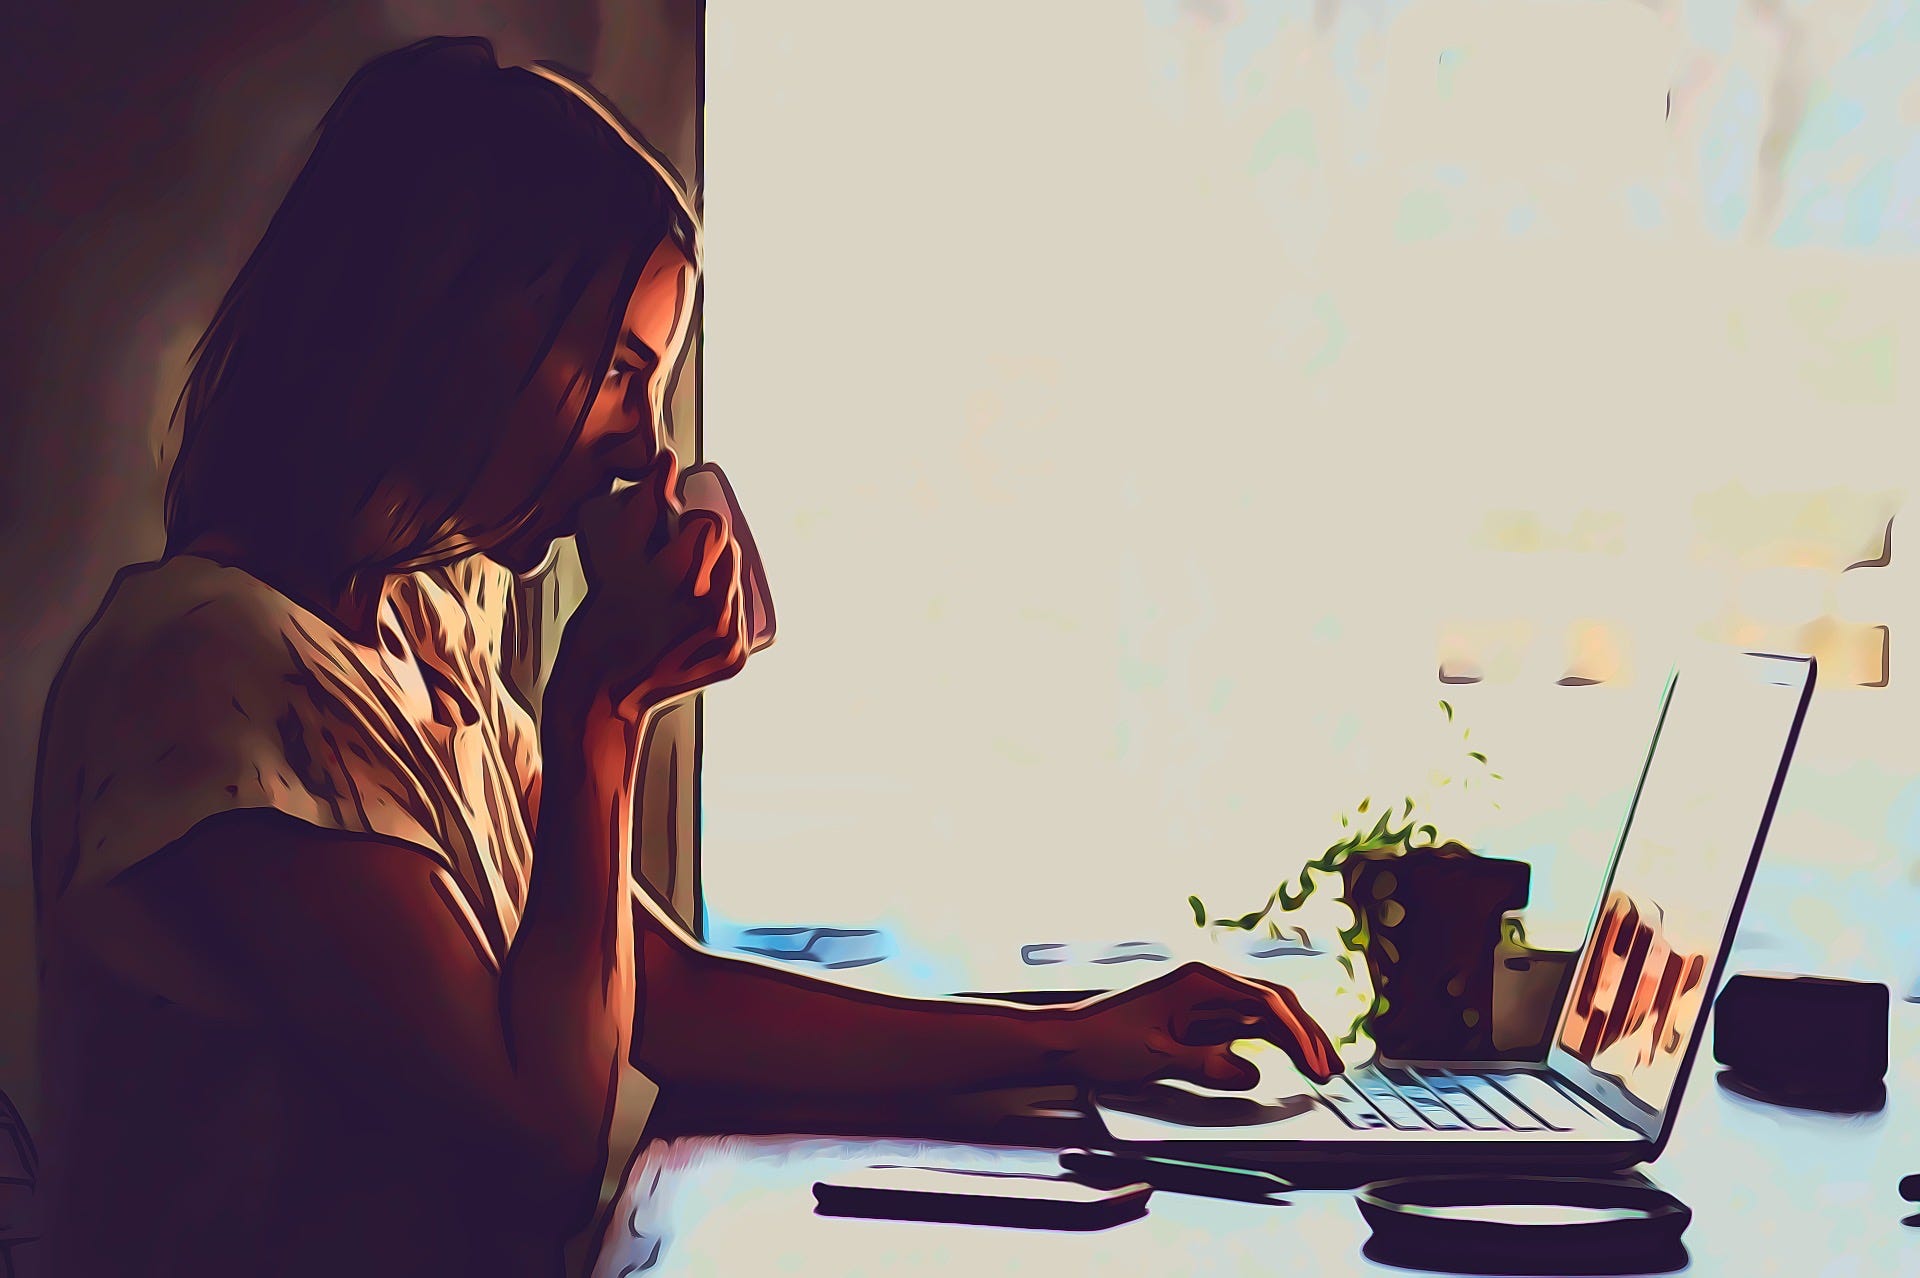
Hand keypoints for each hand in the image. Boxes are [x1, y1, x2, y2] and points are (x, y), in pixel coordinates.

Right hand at [554, 452, 748, 720]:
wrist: (606, 692)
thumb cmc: (602, 620)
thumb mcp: (613, 559)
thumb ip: (641, 506)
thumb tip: (668, 459)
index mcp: (680, 581)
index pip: (712, 527)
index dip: (693, 524)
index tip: (677, 532)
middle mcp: (713, 610)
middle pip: (730, 551)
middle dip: (708, 548)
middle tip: (681, 560)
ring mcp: (728, 638)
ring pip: (738, 580)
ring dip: (720, 575)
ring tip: (691, 584)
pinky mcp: (736, 658)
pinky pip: (743, 614)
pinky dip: (725, 606)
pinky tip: (699, 610)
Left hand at [1063, 962, 1340, 1090]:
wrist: (1069, 1041)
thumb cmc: (1105, 1042)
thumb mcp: (1157, 1057)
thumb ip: (1206, 1063)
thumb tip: (1250, 1071)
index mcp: (1199, 980)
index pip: (1267, 1000)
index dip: (1298, 1033)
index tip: (1316, 1063)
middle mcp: (1206, 983)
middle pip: (1274, 1003)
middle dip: (1306, 1035)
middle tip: (1331, 1069)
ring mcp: (1204, 999)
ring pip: (1264, 1013)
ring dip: (1293, 1039)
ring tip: (1320, 1068)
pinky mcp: (1198, 1017)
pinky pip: (1245, 1025)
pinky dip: (1270, 1042)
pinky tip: (1286, 1061)